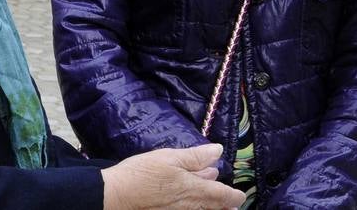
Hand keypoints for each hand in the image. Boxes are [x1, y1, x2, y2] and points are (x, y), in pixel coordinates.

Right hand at [101, 143, 243, 209]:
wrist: (115, 196)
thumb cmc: (141, 174)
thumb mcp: (169, 157)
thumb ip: (195, 157)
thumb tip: (217, 151)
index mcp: (192, 188)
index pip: (220, 194)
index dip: (232, 196)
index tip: (240, 196)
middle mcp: (188, 205)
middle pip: (212, 207)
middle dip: (225, 205)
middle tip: (235, 205)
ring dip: (212, 208)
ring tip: (222, 208)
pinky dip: (196, 209)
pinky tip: (193, 206)